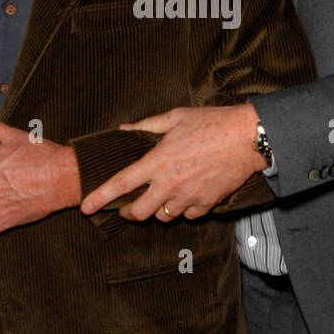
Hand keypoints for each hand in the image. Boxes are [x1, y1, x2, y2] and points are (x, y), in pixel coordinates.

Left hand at [80, 103, 260, 221]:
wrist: (248, 138)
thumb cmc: (212, 123)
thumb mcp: (176, 117)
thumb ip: (147, 126)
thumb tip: (125, 129)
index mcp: (158, 161)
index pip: (121, 184)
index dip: (100, 197)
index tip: (86, 207)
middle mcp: (170, 184)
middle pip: (139, 212)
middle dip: (129, 212)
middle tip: (128, 206)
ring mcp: (188, 197)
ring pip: (163, 216)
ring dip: (158, 208)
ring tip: (162, 194)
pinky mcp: (206, 204)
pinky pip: (187, 215)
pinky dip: (183, 208)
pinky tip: (187, 194)